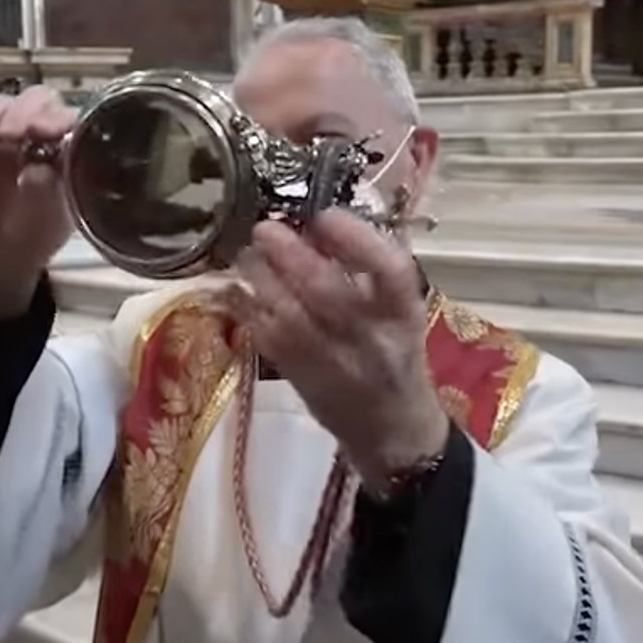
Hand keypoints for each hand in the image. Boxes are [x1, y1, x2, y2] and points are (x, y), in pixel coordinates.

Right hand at [0, 86, 77, 317]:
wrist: (4, 247)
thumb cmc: (37, 229)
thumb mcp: (46, 218)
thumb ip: (45, 192)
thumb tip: (38, 171)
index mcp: (73, 148)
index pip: (69, 120)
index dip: (54, 119)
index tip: (41, 131)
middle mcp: (45, 131)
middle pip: (36, 102)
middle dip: (19, 114)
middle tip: (6, 134)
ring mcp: (12, 128)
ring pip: (1, 106)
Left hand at [230, 209, 448, 487]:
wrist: (391, 427)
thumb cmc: (394, 352)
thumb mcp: (399, 311)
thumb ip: (369, 271)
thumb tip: (314, 222)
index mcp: (404, 314)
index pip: (390, 271)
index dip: (357, 239)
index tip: (325, 216)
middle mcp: (372, 339)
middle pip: (328, 294)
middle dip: (290, 256)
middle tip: (264, 229)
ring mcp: (334, 363)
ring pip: (289, 317)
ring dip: (260, 280)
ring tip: (247, 255)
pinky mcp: (301, 379)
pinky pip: (268, 339)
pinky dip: (248, 309)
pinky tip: (239, 288)